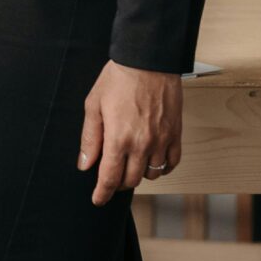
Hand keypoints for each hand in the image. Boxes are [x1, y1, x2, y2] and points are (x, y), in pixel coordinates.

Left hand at [78, 60, 181, 205]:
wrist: (148, 60)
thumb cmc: (118, 78)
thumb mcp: (94, 104)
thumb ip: (89, 138)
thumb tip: (85, 164)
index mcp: (118, 138)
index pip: (109, 178)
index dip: (102, 193)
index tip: (98, 200)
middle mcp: (142, 144)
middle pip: (130, 181)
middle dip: (118, 183)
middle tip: (111, 176)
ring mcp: (161, 141)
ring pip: (151, 175)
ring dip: (138, 174)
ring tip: (129, 164)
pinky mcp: (175, 134)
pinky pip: (171, 164)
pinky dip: (161, 168)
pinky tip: (151, 160)